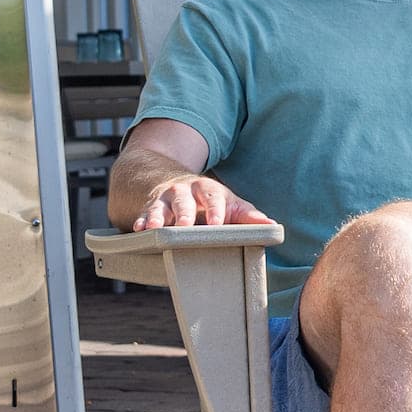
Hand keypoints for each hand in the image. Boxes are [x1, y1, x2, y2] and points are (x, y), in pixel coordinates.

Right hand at [134, 176, 270, 229]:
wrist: (174, 181)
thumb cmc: (208, 199)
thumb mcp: (229, 203)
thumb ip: (248, 215)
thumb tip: (273, 226)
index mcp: (208, 190)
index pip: (214, 198)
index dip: (216, 210)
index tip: (218, 224)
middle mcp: (185, 191)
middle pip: (184, 200)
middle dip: (185, 213)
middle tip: (186, 227)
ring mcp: (165, 199)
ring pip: (161, 206)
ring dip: (158, 217)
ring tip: (154, 229)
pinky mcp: (150, 207)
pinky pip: (143, 213)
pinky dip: (140, 220)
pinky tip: (138, 229)